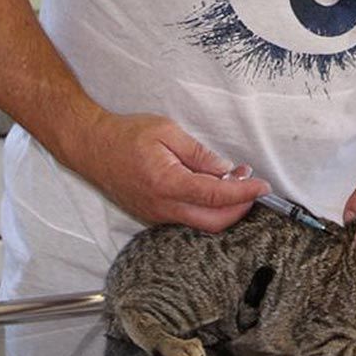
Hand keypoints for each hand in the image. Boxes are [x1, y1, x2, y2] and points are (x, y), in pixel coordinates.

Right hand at [71, 110, 270, 230]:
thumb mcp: (167, 131)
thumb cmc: (126, 135)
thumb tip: (224, 169)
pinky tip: (212, 187)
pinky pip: (188, 219)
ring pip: (201, 223)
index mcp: (168, 183)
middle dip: (240, 207)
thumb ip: (198, 153)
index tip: (262, 186)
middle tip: (252, 185)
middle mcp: (163, 206)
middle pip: (214, 221)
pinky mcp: (154, 215)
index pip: (216, 197)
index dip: (244, 193)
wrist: (92, 147)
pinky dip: (207, 208)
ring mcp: (157, 215)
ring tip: (234, 180)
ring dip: (224, 208)